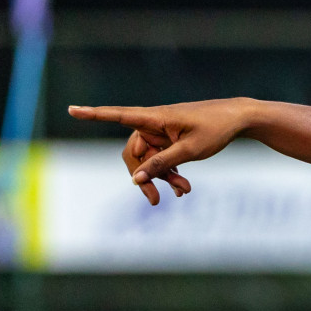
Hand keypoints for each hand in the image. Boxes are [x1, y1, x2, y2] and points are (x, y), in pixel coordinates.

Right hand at [67, 98, 252, 204]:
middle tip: (154, 201)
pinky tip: (183, 188)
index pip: (118, 115)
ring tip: (184, 191)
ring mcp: (162, 133)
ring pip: (149, 161)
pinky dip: (170, 174)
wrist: (239, 119)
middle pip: (133, 154)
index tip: (71, 110)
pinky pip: (161, 160)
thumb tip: (135, 179)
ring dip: (162, 178)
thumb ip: (162, 163)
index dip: (93, 114)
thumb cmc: (215, 128)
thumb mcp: (190, 150)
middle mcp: (153, 124)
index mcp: (154, 118)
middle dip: (144, 177)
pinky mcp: (171, 140)